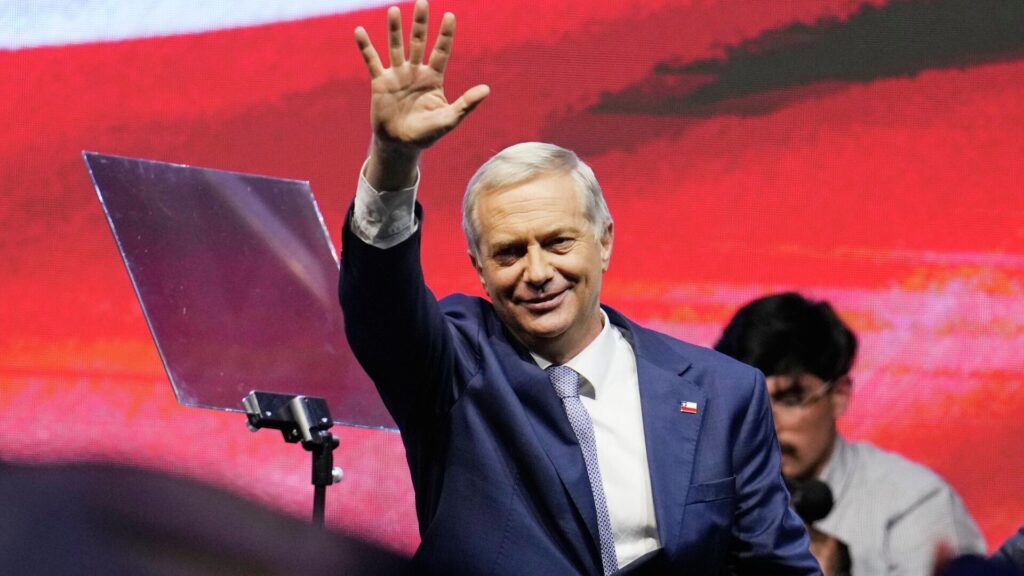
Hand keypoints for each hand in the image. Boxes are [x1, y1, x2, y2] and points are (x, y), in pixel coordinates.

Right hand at [355, 0, 488, 182]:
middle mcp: (415, 72)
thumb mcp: (448, 119)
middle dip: (420, 23)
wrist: (400, 145)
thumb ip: (466, 104)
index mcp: (433, 78)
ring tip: (394, 10)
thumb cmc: (427, 133)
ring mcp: (397, 75)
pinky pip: (372, 61)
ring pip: (396, 47)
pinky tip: (359, 31)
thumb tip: (486, 89)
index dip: (445, 34)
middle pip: (418, 42)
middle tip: (422, 2)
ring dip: (394, 29)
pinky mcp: (380, 82)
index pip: (441, 51)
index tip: (449, 15)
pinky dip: (366, 46)